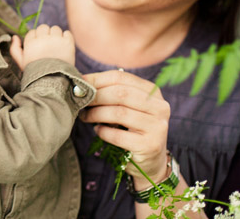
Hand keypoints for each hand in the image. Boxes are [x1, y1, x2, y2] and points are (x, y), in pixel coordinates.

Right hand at [9, 24, 74, 70]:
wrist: (53, 80)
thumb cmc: (36, 72)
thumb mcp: (21, 62)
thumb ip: (15, 49)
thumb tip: (15, 37)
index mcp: (31, 43)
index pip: (32, 32)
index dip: (35, 38)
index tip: (39, 46)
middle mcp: (43, 39)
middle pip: (43, 27)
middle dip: (45, 34)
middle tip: (48, 45)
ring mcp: (56, 40)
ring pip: (55, 29)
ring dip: (56, 35)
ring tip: (57, 46)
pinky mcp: (67, 43)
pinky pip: (67, 33)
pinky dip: (66, 37)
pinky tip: (64, 46)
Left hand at [79, 69, 170, 187]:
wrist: (150, 162)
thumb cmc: (132, 129)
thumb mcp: (126, 107)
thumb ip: (110, 93)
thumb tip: (81, 83)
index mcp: (152, 92)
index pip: (120, 77)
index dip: (96, 79)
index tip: (80, 84)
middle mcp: (159, 107)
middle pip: (120, 93)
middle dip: (95, 96)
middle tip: (81, 102)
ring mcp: (157, 126)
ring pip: (119, 113)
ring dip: (96, 114)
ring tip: (85, 117)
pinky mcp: (150, 145)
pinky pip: (118, 135)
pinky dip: (103, 132)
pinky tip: (98, 130)